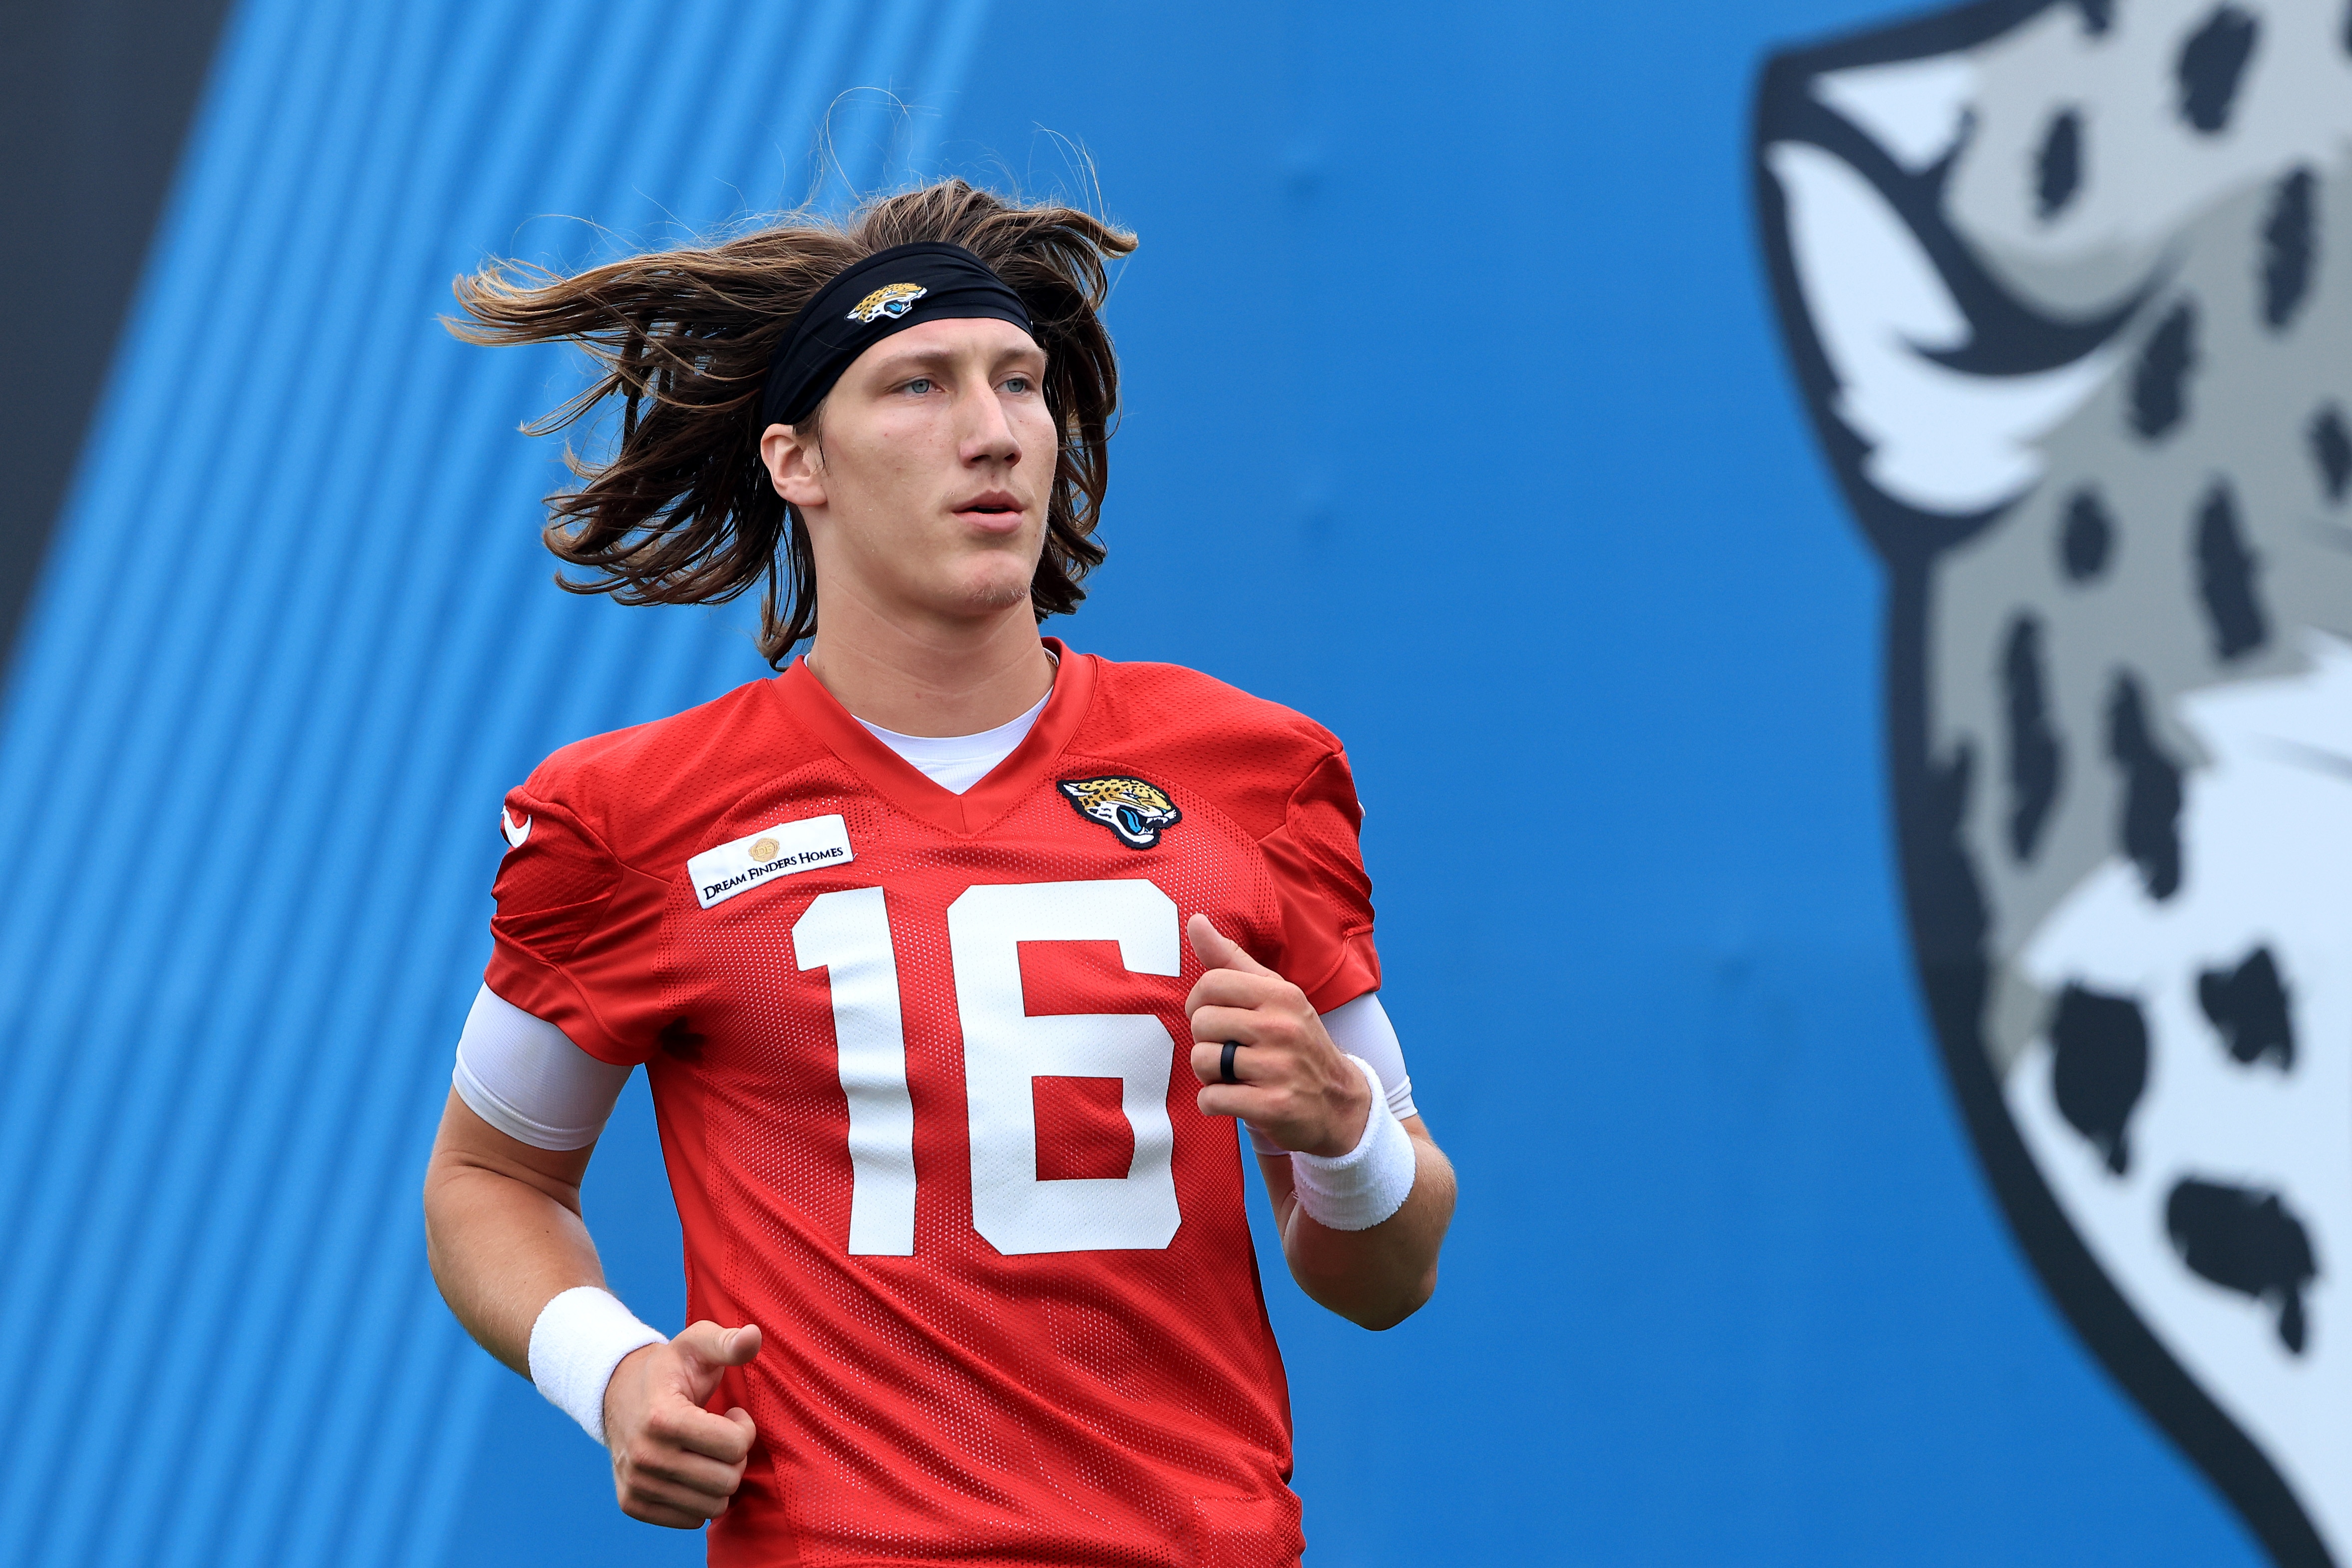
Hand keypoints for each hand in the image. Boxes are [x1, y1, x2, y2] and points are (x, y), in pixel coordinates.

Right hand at [602, 1321, 761, 1527]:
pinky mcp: (632, 1503)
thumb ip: (727, 1342)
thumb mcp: (697, 1343)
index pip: (733, 1446)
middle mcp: (644, 1456)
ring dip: (718, 1479)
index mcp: (661, 1417)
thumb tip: (754, 1336)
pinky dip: (699, 1499)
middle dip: (734, 1457)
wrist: (618, 1392)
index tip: (730, 1414)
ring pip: (712, 1507)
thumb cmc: (670, 1368)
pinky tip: (690, 1470)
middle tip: (719, 1435)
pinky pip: (690, 1520)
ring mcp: (636, 1483)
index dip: (742, 1428)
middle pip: (726, 1480)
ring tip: (704, 1451)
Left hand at [1185, 913, 1370, 1157]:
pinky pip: (1212, 1098)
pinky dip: (1214, 1103)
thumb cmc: (1295, 1043)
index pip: (1210, 984)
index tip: (1215, 1019)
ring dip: (1208, 1074)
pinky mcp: (1274, 1106)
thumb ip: (1230, 960)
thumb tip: (1195, 920)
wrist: (1339, 1104)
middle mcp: (1283, 1027)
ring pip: (1203, 1060)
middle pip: (1202, 1023)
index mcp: (1281, 995)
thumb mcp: (1273, 996)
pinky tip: (1235, 1099)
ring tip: (1232, 1075)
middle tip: (1228, 1052)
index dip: (1200, 1004)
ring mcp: (1280, 1068)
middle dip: (1205, 1041)